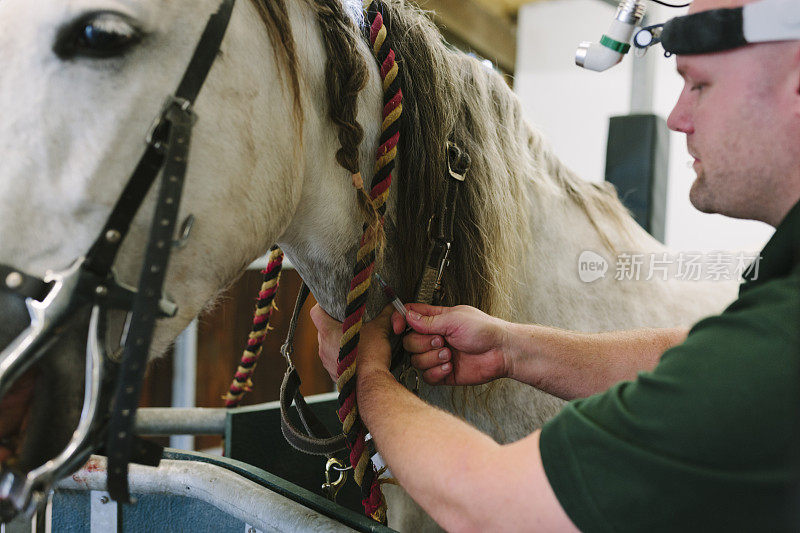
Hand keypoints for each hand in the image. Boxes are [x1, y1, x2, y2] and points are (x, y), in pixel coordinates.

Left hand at [310, 304, 394, 382]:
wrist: (371, 383)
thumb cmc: (371, 355)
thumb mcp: (379, 328)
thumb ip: (384, 314)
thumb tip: (390, 306)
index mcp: (328, 332)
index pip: (315, 312)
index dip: (322, 306)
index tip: (331, 304)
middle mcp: (323, 347)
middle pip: (323, 329)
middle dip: (335, 324)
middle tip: (349, 321)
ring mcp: (327, 362)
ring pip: (328, 346)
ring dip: (339, 342)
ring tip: (355, 339)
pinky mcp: (334, 374)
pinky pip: (335, 361)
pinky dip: (343, 357)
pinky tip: (357, 357)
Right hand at [393, 304, 510, 385]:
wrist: (502, 352)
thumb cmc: (485, 330)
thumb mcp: (454, 319)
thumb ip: (428, 320)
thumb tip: (408, 316)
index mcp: (436, 320)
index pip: (409, 316)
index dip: (399, 320)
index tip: (397, 327)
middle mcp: (434, 337)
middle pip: (408, 342)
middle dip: (422, 343)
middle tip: (441, 341)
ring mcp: (438, 356)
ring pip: (416, 361)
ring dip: (432, 358)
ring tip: (449, 354)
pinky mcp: (443, 373)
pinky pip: (427, 377)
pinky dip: (437, 372)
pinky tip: (450, 366)